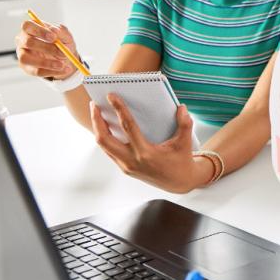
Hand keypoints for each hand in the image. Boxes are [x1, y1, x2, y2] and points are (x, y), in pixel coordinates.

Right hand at [15, 20, 80, 79]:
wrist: (65, 58)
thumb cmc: (62, 43)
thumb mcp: (66, 36)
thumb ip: (62, 32)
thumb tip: (54, 30)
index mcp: (31, 28)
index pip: (27, 26)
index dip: (39, 31)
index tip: (53, 37)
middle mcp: (23, 41)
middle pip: (27, 42)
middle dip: (46, 48)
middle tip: (62, 53)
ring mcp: (22, 55)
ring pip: (26, 58)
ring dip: (46, 63)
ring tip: (62, 64)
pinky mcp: (26, 68)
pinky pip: (35, 71)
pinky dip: (51, 71)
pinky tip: (63, 70)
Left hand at [89, 94, 203, 192]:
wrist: (179, 183)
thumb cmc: (181, 162)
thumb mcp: (184, 143)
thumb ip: (184, 124)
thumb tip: (181, 108)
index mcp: (146, 153)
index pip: (128, 127)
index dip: (119, 109)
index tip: (112, 96)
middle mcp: (132, 160)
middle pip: (104, 139)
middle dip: (96, 120)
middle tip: (94, 104)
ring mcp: (126, 166)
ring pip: (103, 146)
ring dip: (98, 129)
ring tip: (96, 113)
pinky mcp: (124, 168)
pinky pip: (109, 151)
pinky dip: (105, 138)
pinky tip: (105, 127)